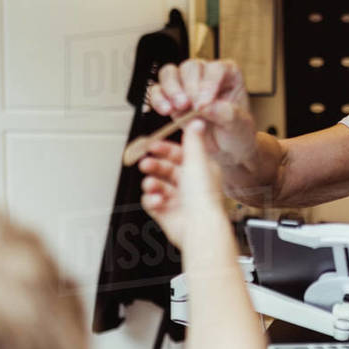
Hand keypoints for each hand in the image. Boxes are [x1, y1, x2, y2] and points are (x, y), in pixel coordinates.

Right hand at [140, 119, 225, 248]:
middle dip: (154, 165)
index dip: (164, 148)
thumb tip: (196, 121)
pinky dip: (151, 200)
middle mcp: (190, 184)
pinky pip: (152, 202)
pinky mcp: (167, 213)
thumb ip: (193, 140)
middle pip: (165, 169)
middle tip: (146, 164)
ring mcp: (178, 199)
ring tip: (152, 185)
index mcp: (200, 169)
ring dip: (151, 183)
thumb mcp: (197, 161)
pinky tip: (157, 201)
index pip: (179, 154)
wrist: (199, 227)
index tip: (152, 145)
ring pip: (157, 185)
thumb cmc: (203, 197)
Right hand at [149, 59, 258, 170]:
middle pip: (191, 67)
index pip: (216, 69)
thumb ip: (226, 113)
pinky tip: (166, 111)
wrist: (225, 151)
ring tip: (178, 107)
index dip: (208, 84)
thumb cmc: (236, 133)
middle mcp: (206, 75)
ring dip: (171, 89)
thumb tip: (206, 106)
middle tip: (191, 106)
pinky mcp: (171, 97)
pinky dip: (158, 99)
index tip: (206, 103)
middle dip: (189, 87)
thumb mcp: (239, 125)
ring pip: (170, 73)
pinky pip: (157, 90)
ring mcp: (186, 85)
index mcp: (229, 75)